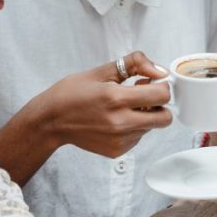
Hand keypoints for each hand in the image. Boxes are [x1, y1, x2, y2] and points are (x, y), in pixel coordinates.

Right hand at [26, 51, 171, 157]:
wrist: (50, 121)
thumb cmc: (72, 93)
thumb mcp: (101, 71)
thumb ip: (135, 64)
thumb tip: (159, 70)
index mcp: (116, 98)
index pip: (162, 95)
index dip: (161, 86)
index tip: (151, 82)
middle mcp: (120, 122)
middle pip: (165, 118)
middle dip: (159, 105)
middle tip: (143, 96)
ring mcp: (119, 140)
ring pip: (152, 128)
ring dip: (145, 116)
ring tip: (123, 107)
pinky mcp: (117, 151)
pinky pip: (139, 138)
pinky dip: (133, 128)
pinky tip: (115, 120)